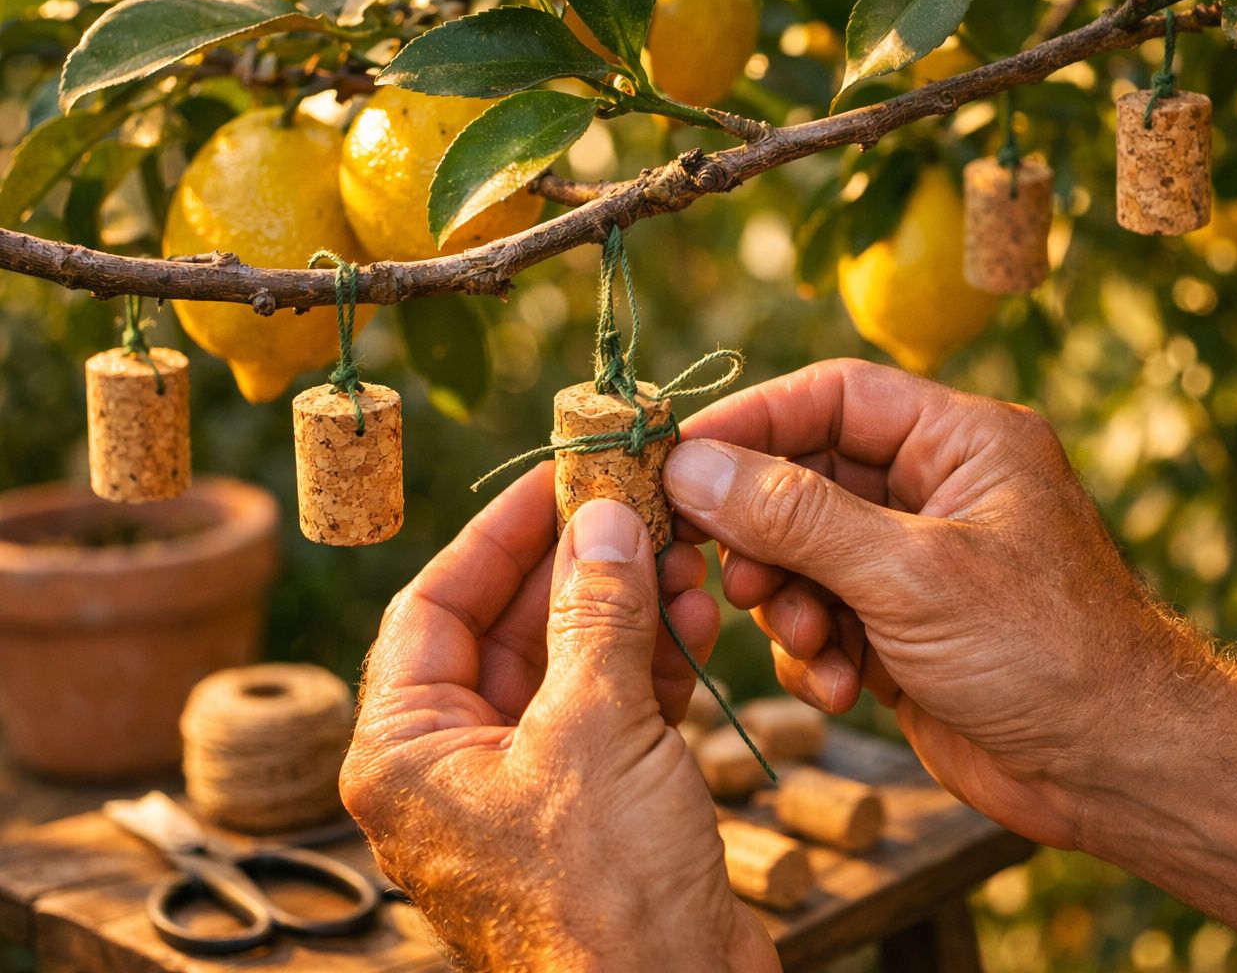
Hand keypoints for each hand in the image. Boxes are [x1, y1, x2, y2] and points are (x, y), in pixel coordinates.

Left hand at [341, 466, 778, 971]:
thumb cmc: (605, 892)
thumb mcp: (598, 728)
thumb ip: (599, 612)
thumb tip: (602, 516)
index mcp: (407, 751)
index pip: (433, 605)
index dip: (498, 533)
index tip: (558, 476)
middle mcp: (450, 767)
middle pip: (507, 630)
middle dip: (580, 569)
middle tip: (638, 506)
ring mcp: (521, 789)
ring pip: (566, 666)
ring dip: (626, 613)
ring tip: (685, 565)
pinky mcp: (584, 808)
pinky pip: (605, 712)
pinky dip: (649, 667)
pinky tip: (696, 627)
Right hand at [665, 359, 1201, 850]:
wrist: (1113, 772)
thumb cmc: (1044, 653)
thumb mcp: (911, 574)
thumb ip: (796, 517)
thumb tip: (693, 466)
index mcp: (962, 442)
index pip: (834, 396)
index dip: (752, 422)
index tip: (675, 457)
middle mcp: (937, 491)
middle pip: (805, 479)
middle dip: (764, 536)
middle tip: (736, 580)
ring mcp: (918, 564)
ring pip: (804, 557)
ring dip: (791, 607)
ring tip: (815, 646)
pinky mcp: (902, 630)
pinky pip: (824, 620)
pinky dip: (817, 656)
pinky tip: (844, 690)